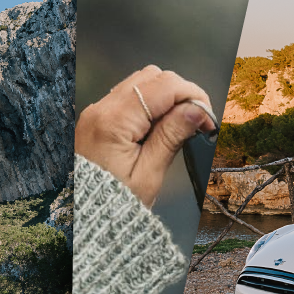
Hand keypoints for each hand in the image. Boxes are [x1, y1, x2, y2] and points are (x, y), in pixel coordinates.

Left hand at [75, 65, 215, 205]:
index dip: (193, 96)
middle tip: (197, 120)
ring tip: (179, 125)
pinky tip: (160, 126)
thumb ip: (172, 136)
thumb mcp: (149, 174)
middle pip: (152, 76)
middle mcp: (102, 109)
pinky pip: (130, 95)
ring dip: (167, 96)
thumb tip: (197, 110)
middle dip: (181, 93)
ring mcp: (98, 111)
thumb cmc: (114, 204)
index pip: (164, 86)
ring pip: (142, 81)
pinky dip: (151, 103)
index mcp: (114, 122)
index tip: (207, 117)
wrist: (86, 218)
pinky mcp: (99, 117)